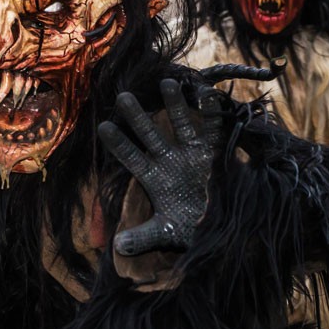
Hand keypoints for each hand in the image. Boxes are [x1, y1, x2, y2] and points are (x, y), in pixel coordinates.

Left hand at [97, 79, 222, 255]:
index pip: (131, 157)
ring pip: (180, 124)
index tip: (104, 127)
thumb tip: (118, 247)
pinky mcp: (216, 151)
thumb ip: (143, 237)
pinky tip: (205, 93)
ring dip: (174, 105)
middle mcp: (170, 159)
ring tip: (166, 82)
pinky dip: (211, 111)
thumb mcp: (166, 233)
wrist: (225, 229)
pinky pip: (213, 128)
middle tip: (122, 96)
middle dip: (137, 117)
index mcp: (154, 177)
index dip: (119, 144)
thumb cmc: (191, 228)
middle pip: (149, 134)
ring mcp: (192, 153)